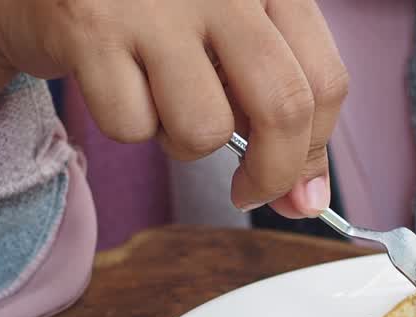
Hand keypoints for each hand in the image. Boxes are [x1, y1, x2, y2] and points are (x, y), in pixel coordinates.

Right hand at [0, 0, 347, 217]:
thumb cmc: (153, 17)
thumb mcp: (229, 38)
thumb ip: (274, 105)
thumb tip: (307, 198)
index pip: (325, 82)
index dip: (316, 150)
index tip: (300, 187)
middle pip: (282, 108)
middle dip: (272, 173)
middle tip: (250, 192)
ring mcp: (155, 1)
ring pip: (205, 129)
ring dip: (184, 142)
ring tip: (162, 102)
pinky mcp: (91, 26)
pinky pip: (133, 127)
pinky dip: (127, 124)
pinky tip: (117, 81)